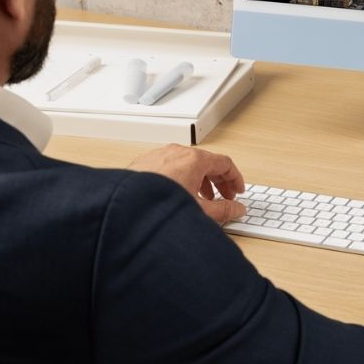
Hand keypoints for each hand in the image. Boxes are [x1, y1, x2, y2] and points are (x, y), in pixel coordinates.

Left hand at [128, 144, 246, 222]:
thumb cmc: (159, 206)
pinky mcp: (146, 162)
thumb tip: (236, 209)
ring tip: (202, 198)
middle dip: (219, 181)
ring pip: (188, 163)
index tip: (237, 190)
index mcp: (194, 159)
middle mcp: (177, 152)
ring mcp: (160, 155)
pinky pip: (170, 166)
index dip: (235, 178)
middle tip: (224, 197)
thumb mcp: (200, 211)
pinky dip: (182, 178)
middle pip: (207, 162)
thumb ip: (224, 210)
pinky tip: (179, 194)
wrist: (125, 209)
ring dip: (200, 180)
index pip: (225, 163)